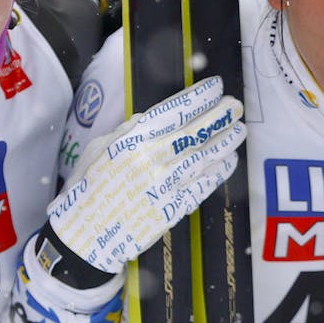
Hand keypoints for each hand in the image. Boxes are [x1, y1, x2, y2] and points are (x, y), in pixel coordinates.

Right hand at [46, 76, 245, 271]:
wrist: (84, 235)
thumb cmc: (87, 188)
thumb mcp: (99, 150)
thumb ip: (127, 131)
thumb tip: (150, 117)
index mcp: (132, 141)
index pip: (174, 112)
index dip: (199, 98)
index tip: (216, 87)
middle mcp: (152, 161)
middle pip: (195, 133)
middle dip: (220, 116)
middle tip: (236, 105)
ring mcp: (164, 186)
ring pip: (204, 158)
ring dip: (226, 143)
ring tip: (240, 130)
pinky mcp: (172, 210)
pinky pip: (202, 187)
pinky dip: (218, 172)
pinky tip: (229, 161)